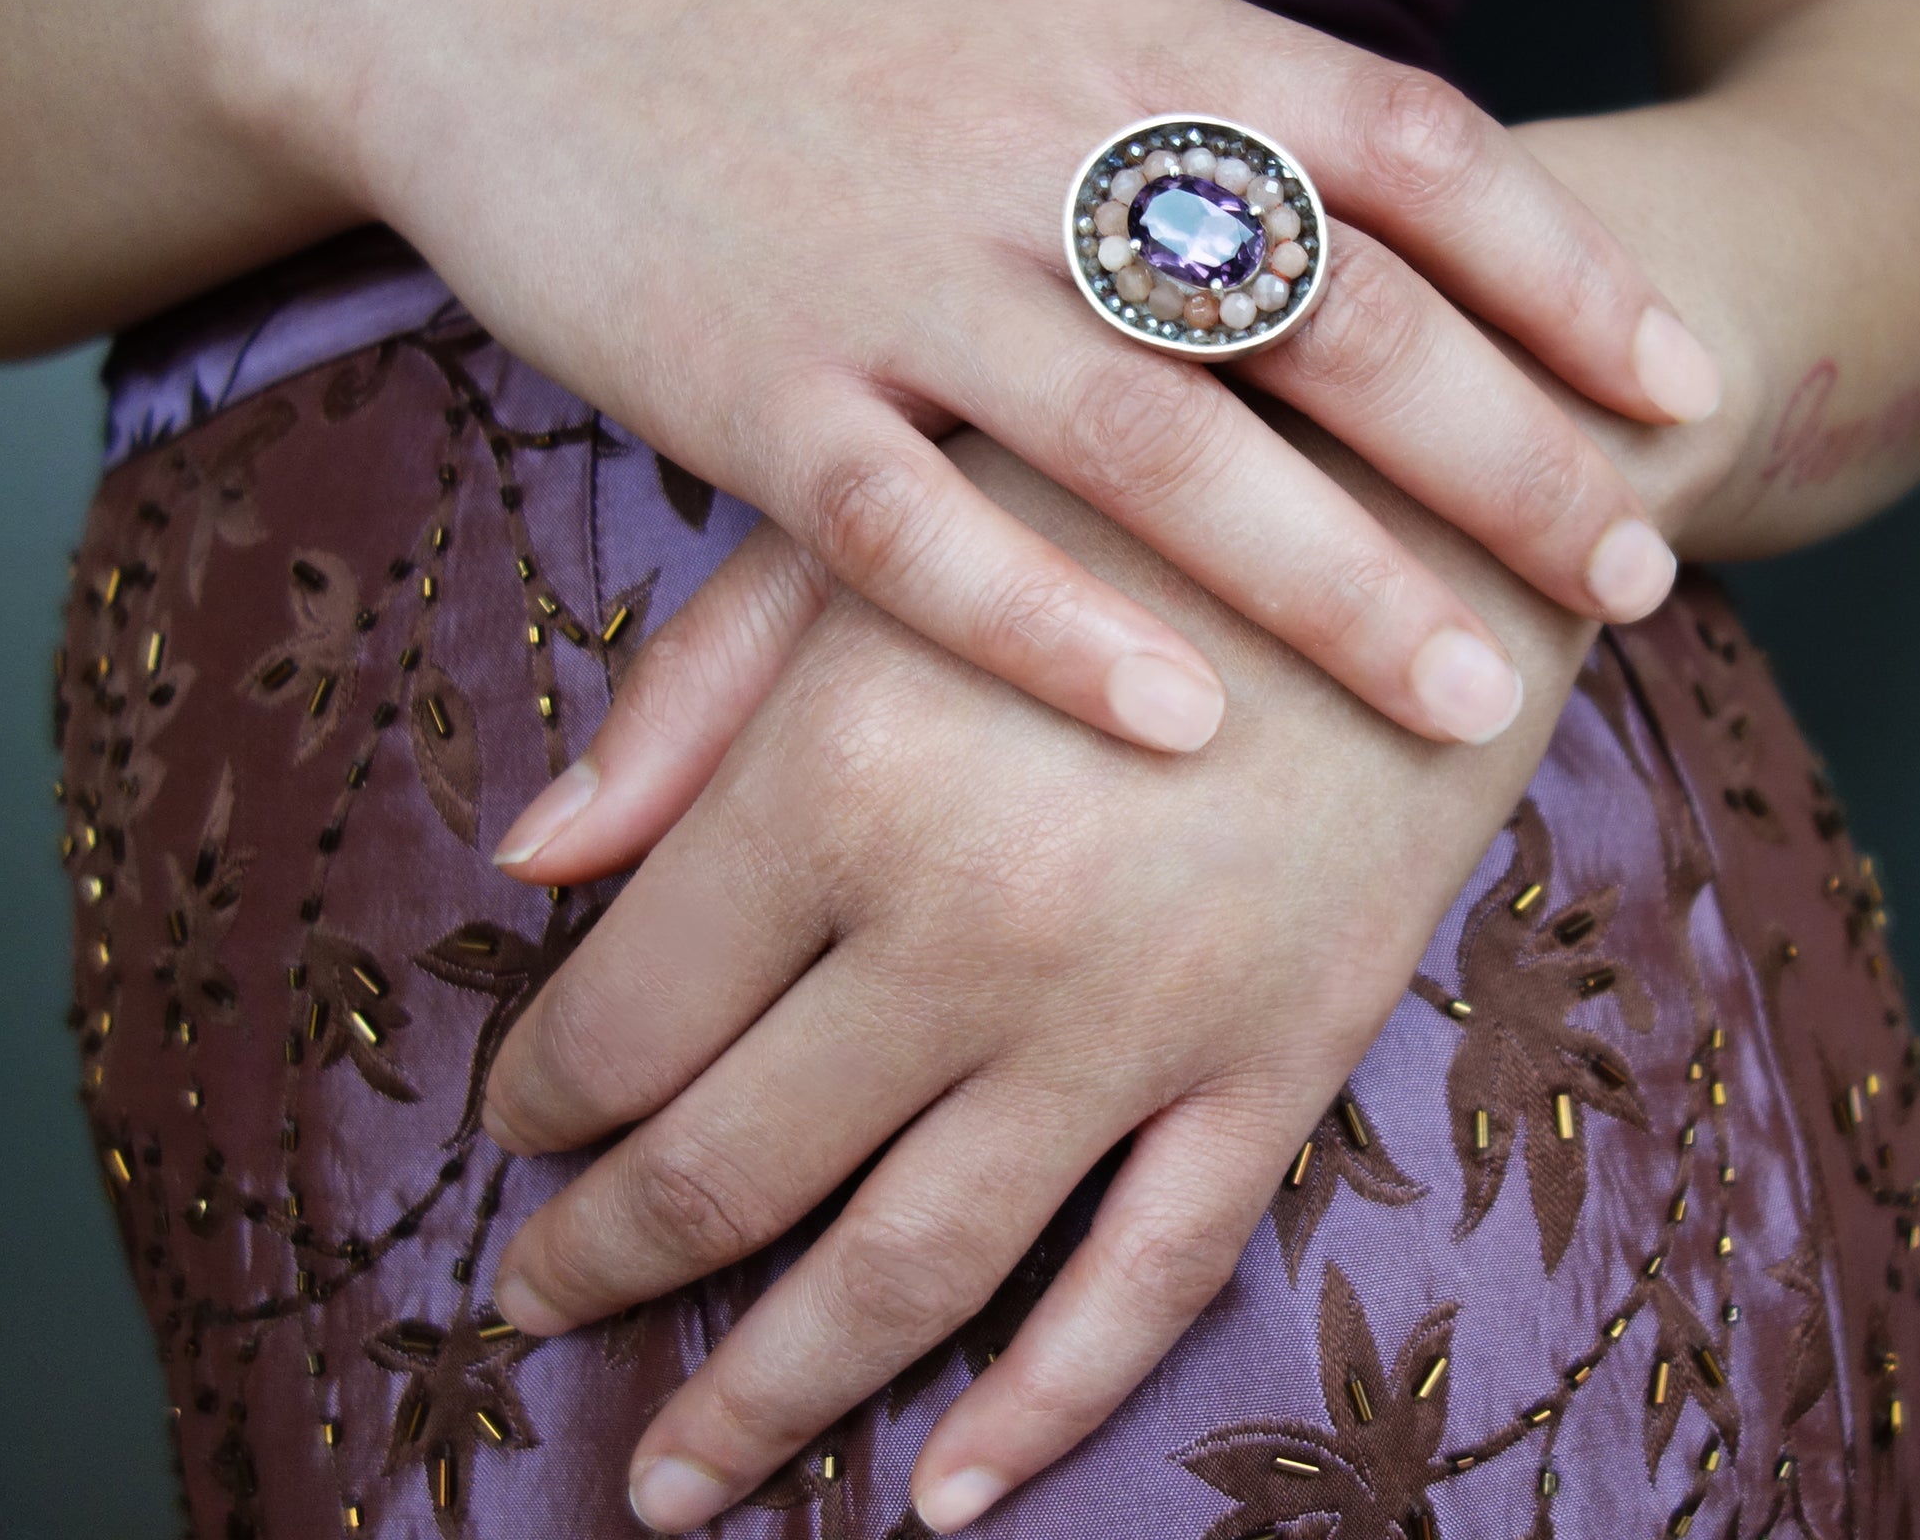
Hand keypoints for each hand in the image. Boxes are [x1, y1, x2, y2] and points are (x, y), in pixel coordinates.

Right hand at [225, 0, 1717, 749]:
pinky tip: (1177, 725)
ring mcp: (886, 269)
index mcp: (1107, 27)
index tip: (1670, 385)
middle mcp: (1026, 145)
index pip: (1397, 141)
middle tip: (1627, 576)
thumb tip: (1311, 155)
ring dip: (1331, 582)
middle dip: (1501, 456)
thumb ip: (1154, 66)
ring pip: (1152, 446)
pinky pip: (920, 536)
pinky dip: (1057, 633)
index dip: (1559, 270)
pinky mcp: (745, 382)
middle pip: (1323, 311)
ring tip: (1468, 696)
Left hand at [477, 426, 1594, 1531]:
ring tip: (667, 1480)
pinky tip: (945, 1493)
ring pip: (914, 1272)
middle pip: (731, 1169)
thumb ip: (682, 705)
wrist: (1406, 481)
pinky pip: (1149, 1280)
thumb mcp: (863, 537)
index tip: (513, 1120)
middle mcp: (971, 928)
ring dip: (770, 1394)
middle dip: (602, 1258)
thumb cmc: (1097, 484)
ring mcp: (1140, 1018)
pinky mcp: (1282, 1058)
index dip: (539, 1091)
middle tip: (527, 1308)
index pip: (624, 1017)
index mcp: (837, 779)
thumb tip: (528, 872)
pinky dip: (1043, 1408)